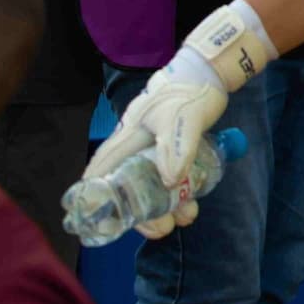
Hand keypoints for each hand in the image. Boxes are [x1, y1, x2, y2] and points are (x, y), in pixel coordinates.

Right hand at [81, 49, 227, 237]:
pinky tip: (192, 203)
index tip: (94, 218)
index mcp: (129, 138)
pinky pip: (171, 179)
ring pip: (153, 186)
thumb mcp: (183, 118)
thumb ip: (175, 147)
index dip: (94, 193)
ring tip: (187, 217)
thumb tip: (170, 182)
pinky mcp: (173, 151)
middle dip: (143, 212)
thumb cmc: (189, 93)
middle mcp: (137, 147)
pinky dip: (179, 194)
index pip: (102, 168)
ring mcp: (155, 150)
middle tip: (162, 228)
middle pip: (130, 187)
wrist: (209, 75)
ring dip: (167, 206)